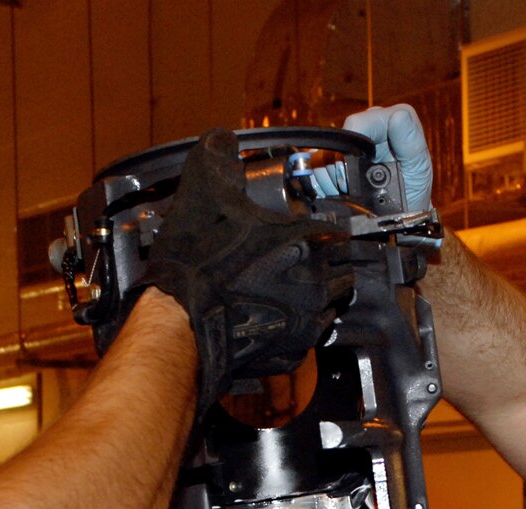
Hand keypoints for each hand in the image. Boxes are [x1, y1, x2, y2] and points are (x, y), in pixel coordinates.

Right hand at [130, 127, 353, 402]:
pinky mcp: (293, 354)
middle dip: (329, 264)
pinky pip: (310, 337)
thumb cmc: (196, 260)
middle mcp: (316, 282)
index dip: (327, 230)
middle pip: (344, 270)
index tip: (313, 231)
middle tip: (303, 260)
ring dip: (319, 296)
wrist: (180, 323)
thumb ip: (219, 157)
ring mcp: (307, 322)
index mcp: (305, 240)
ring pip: (332, 306)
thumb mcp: (205, 192)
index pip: (340, 233)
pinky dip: (299, 327)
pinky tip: (276, 318)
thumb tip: (222, 138)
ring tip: (291, 288)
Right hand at [309, 104, 433, 212]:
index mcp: (386, 120)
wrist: (399, 212)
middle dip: (342, 169)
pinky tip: (340, 193)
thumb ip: (411, 140)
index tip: (357, 171)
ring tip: (351, 192)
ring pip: (321, 156)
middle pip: (335, 141)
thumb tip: (399, 116)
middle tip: (356, 187)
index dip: (350, 147)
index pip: (355, 123)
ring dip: (332, 179)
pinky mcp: (333, 160)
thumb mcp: (419, 166)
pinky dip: (323, 185)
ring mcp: (348, 143)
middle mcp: (365, 127)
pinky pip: (314, 168)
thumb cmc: (413, 188)